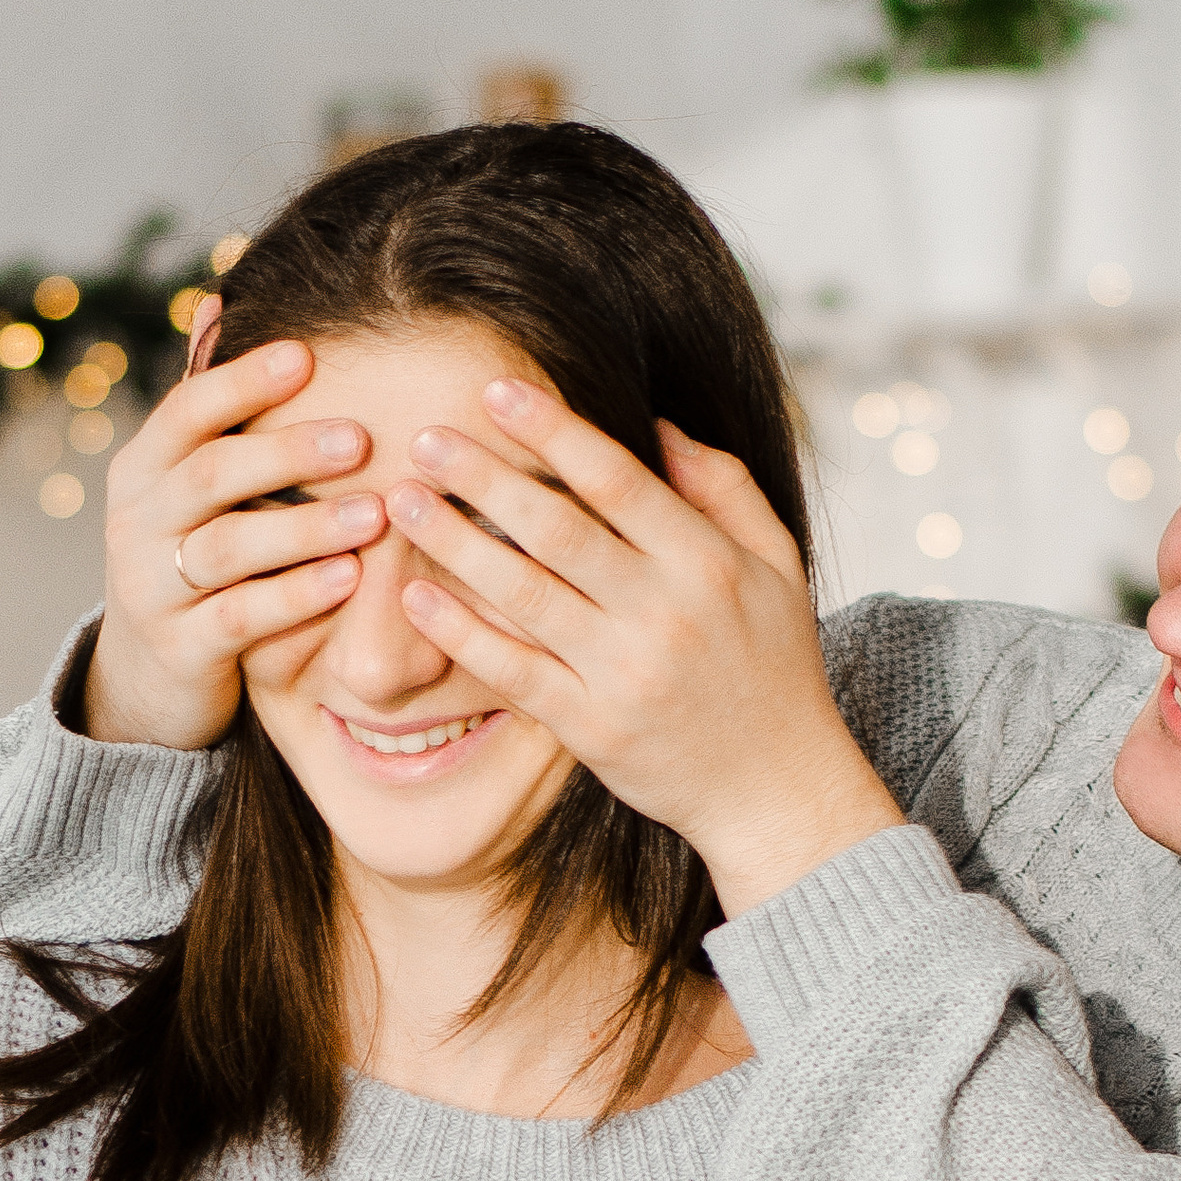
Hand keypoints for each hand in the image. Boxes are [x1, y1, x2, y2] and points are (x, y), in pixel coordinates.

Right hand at [85, 332, 388, 748]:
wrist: (144, 681)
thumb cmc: (185, 563)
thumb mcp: (181, 487)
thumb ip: (204, 407)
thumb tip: (218, 300)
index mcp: (142, 469)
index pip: (187, 411)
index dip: (243, 381)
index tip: (307, 355)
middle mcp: (137, 521)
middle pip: (210, 473)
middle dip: (286, 452)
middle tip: (363, 438)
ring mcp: (153, 587)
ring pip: (227, 547)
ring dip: (304, 528)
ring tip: (373, 514)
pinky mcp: (181, 649)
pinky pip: (241, 618)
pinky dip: (296, 598)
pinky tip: (349, 580)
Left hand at [387, 382, 903, 915]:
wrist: (776, 789)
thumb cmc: (775, 666)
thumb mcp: (776, 564)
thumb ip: (724, 487)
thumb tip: (656, 424)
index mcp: (707, 562)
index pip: (617, 479)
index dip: (553, 430)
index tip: (496, 391)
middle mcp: (663, 613)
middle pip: (558, 529)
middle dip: (484, 477)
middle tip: (424, 438)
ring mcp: (623, 673)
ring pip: (524, 594)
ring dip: (455, 543)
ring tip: (404, 501)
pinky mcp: (591, 728)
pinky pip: (514, 671)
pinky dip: (462, 634)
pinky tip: (417, 597)